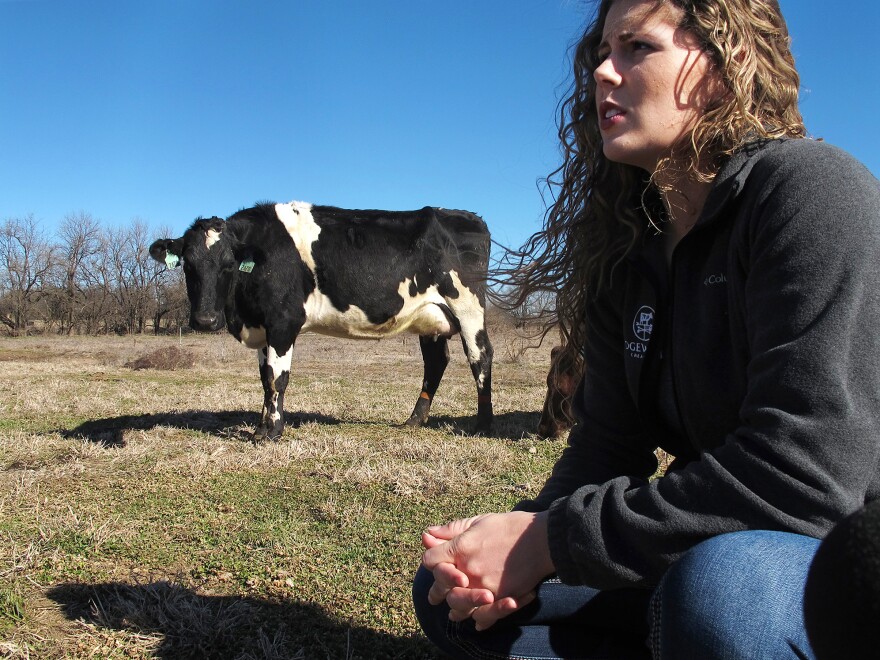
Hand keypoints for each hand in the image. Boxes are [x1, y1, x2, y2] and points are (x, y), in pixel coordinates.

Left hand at [420, 511, 553, 628]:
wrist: (541, 538)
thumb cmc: (510, 526)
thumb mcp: (478, 521)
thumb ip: (451, 530)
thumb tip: (427, 535)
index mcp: (460, 547)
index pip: (431, 560)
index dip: (431, 561)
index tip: (435, 563)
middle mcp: (468, 569)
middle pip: (441, 587)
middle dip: (438, 590)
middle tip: (435, 596)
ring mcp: (484, 585)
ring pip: (459, 605)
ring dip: (455, 608)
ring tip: (454, 612)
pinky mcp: (501, 597)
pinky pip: (484, 615)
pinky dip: (480, 620)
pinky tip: (477, 620)